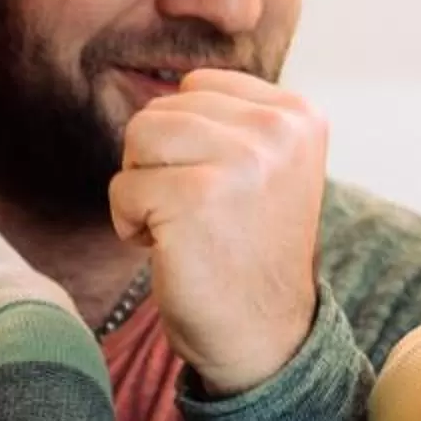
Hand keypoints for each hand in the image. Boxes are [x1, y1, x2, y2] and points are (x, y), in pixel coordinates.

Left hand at [110, 70, 324, 395]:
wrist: (265, 337)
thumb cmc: (249, 250)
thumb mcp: (268, 166)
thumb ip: (232, 118)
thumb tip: (161, 83)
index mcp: (298, 114)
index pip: (197, 86)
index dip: (189, 141)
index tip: (223, 191)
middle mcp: (276, 130)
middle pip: (162, 111)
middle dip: (161, 164)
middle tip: (201, 215)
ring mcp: (240, 161)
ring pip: (138, 139)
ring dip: (143, 189)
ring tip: (182, 226)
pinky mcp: (195, 197)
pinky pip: (123, 188)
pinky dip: (132, 225)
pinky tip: (171, 250)